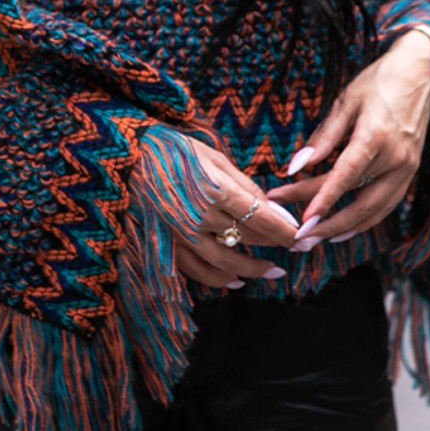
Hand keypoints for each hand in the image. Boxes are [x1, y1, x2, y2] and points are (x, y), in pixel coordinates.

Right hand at [174, 141, 299, 289]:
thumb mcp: (214, 157)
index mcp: (217, 190)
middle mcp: (201, 217)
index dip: (285, 232)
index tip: (302, 237)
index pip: (262, 220)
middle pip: (247, 238)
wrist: (127, 156)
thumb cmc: (174, 150)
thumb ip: (244, 185)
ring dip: (252, 269)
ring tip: (272, 272)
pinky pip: (196, 270)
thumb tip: (271, 209)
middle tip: (294, 249)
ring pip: (225, 261)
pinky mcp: (167, 243)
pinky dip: (217, 279)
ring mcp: (183, 234)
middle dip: (274, 245)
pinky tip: (235, 280)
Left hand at [267, 30, 429, 242]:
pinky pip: (387, 204)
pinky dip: (367, 220)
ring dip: (346, 228)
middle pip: (359, 201)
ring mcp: (407, 167)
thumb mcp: (346, 101)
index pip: (346, 176)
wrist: (420, 71)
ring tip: (318, 238)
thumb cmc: (379, 80)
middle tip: (299, 234)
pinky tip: (346, 228)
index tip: (303, 219)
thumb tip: (298, 165)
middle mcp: (396, 157)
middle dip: (327, 222)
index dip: (323, 199)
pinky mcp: (412, 170)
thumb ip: (324, 137)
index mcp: (376, 136)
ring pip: (375, 210)